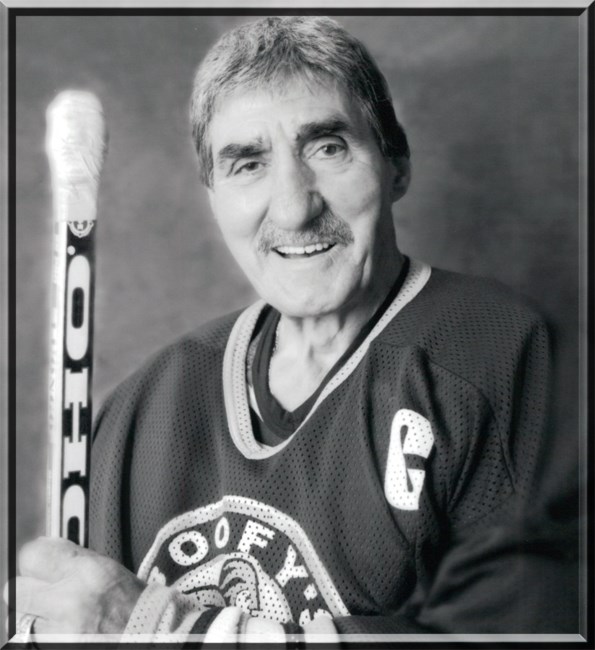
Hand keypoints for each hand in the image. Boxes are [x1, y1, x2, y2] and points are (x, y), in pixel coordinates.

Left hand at [4, 536, 144, 634]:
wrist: (145, 635)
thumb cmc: (133, 603)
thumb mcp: (108, 568)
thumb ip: (73, 558)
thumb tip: (44, 548)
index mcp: (88, 571)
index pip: (34, 556)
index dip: (33, 558)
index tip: (36, 561)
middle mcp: (70, 601)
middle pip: (17, 590)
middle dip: (26, 589)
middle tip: (40, 590)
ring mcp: (60, 632)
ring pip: (23, 618)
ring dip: (37, 615)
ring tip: (60, 613)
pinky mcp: (54, 648)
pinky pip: (36, 637)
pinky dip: (47, 632)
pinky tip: (66, 628)